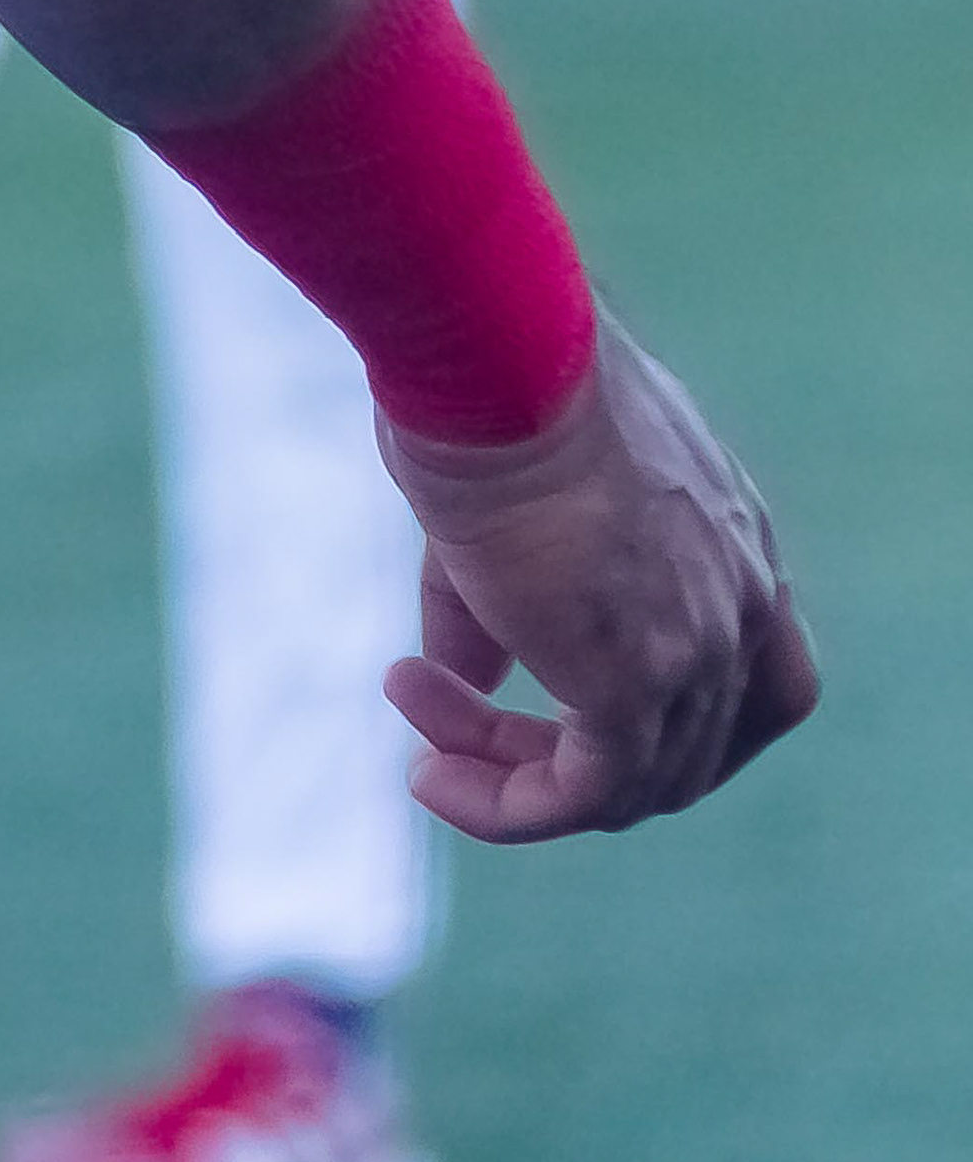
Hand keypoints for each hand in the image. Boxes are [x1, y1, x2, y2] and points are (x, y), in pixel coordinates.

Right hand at [380, 313, 817, 843]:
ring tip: (411, 712)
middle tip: (442, 705)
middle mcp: (743, 599)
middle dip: (554, 745)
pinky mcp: (632, 688)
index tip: (555, 706)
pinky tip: (427, 776)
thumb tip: (454, 678)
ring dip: (504, 766)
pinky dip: (503, 806)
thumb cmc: (491, 382)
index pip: (749, 681)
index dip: (669, 724)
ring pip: (624, 781)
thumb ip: (499, 603)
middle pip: (683, 747)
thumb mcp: (514, 498)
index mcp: (734, 538)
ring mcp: (700, 649)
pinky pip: (578, 796)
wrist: (494, 355)